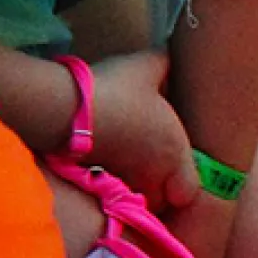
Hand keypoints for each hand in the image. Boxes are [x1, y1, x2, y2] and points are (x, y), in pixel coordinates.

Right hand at [83, 52, 197, 214]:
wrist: (68, 108)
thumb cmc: (116, 89)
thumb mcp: (145, 66)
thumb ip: (162, 64)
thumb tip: (167, 59)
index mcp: (173, 152)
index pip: (189, 189)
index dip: (183, 183)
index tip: (175, 172)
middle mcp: (152, 174)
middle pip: (160, 199)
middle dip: (157, 190)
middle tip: (148, 172)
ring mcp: (122, 181)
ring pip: (134, 198)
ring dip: (132, 189)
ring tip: (123, 170)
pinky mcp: (94, 181)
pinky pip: (109, 192)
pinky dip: (107, 184)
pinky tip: (98, 165)